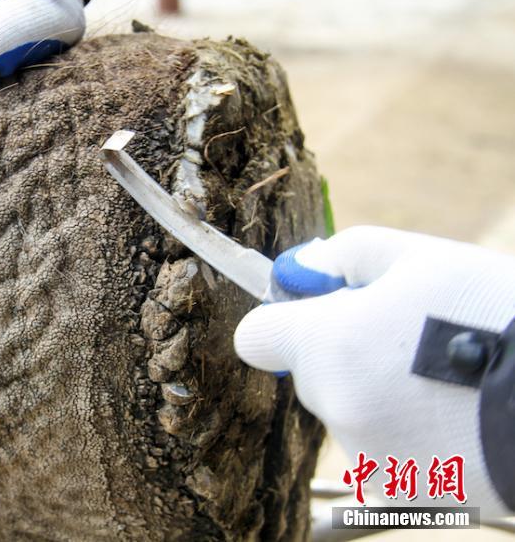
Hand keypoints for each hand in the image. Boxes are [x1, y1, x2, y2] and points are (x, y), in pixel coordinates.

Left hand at [234, 226, 514, 511]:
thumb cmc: (492, 317)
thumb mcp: (422, 259)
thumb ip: (346, 255)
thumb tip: (301, 266)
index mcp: (325, 344)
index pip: (255, 336)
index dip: (281, 320)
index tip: (313, 311)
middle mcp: (333, 405)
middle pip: (310, 374)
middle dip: (344, 353)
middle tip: (408, 337)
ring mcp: (366, 454)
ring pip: (350, 411)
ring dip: (378, 393)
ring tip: (444, 378)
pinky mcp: (400, 488)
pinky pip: (384, 448)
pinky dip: (407, 433)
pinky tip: (453, 413)